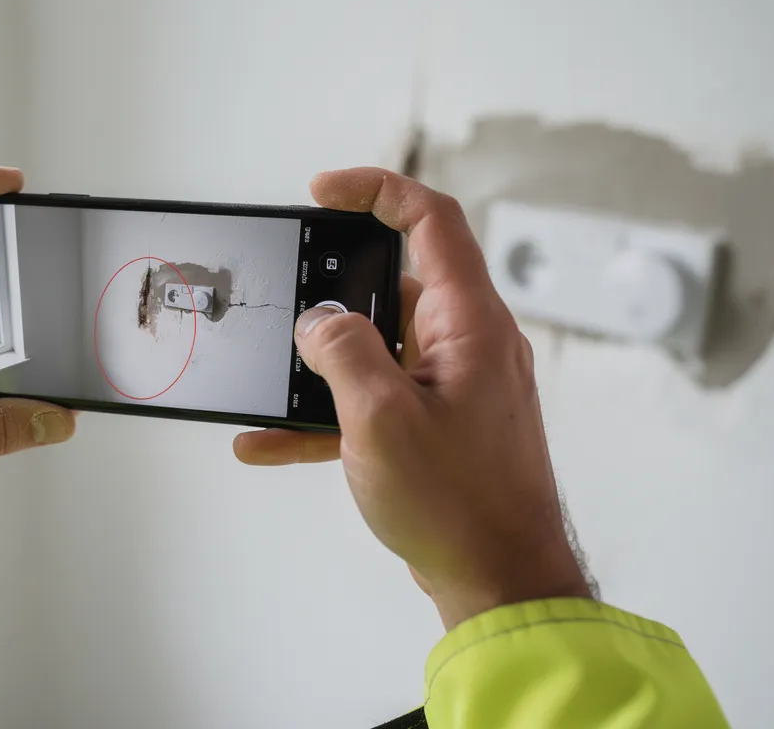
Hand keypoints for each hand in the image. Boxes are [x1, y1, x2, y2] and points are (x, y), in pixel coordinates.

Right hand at [233, 168, 590, 629]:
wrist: (501, 583)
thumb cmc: (461, 506)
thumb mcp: (381, 419)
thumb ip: (343, 352)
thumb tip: (319, 321)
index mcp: (470, 324)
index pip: (431, 221)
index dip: (377, 191)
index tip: (323, 191)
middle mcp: (469, 345)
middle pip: (398, 282)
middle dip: (334, 287)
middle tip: (288, 293)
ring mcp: (455, 387)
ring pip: (378, 346)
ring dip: (323, 363)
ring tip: (273, 378)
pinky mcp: (438, 427)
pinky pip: (375, 400)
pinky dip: (327, 414)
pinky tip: (272, 442)